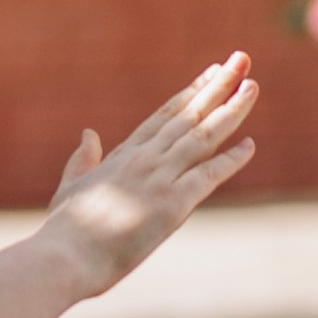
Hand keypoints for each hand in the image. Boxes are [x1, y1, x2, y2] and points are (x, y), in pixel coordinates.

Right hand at [45, 52, 259, 295]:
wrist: (64, 257)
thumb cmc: (65, 230)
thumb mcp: (72, 186)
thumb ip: (83, 159)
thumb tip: (89, 133)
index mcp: (124, 154)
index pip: (165, 115)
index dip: (192, 92)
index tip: (212, 71)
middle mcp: (145, 159)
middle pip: (190, 115)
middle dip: (218, 86)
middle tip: (241, 60)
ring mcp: (159, 179)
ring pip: (203, 136)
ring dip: (231, 110)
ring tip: (252, 85)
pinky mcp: (171, 205)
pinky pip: (209, 176)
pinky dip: (231, 160)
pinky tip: (250, 145)